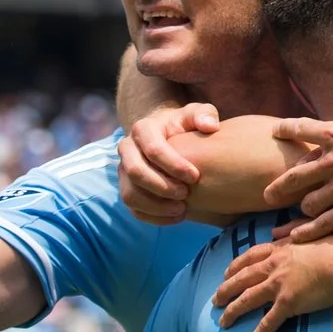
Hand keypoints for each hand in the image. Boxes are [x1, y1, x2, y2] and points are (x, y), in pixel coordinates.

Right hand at [121, 104, 219, 223]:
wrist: (166, 137)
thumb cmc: (183, 126)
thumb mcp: (195, 114)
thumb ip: (204, 114)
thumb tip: (210, 126)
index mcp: (142, 129)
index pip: (153, 149)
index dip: (174, 165)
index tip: (195, 177)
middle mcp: (127, 149)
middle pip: (136, 172)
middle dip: (162, 187)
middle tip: (186, 194)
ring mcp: (123, 171)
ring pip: (129, 194)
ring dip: (156, 206)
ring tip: (182, 209)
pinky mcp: (126, 188)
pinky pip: (133, 208)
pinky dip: (153, 217)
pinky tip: (176, 216)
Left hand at [214, 239, 332, 331]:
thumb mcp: (313, 230)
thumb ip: (294, 229)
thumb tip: (279, 231)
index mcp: (281, 249)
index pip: (251, 257)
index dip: (236, 266)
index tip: (227, 273)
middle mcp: (274, 266)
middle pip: (242, 279)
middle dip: (226, 289)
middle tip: (216, 299)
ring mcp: (278, 285)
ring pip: (247, 299)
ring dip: (233, 311)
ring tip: (223, 322)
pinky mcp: (287, 303)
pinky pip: (268, 323)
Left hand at [263, 94, 332, 239]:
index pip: (299, 129)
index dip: (284, 130)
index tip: (275, 132)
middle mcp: (332, 162)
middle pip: (294, 177)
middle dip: (278, 187)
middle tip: (268, 195)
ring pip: (310, 204)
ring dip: (303, 208)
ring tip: (298, 214)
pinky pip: (329, 223)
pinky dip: (315, 230)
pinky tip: (306, 235)